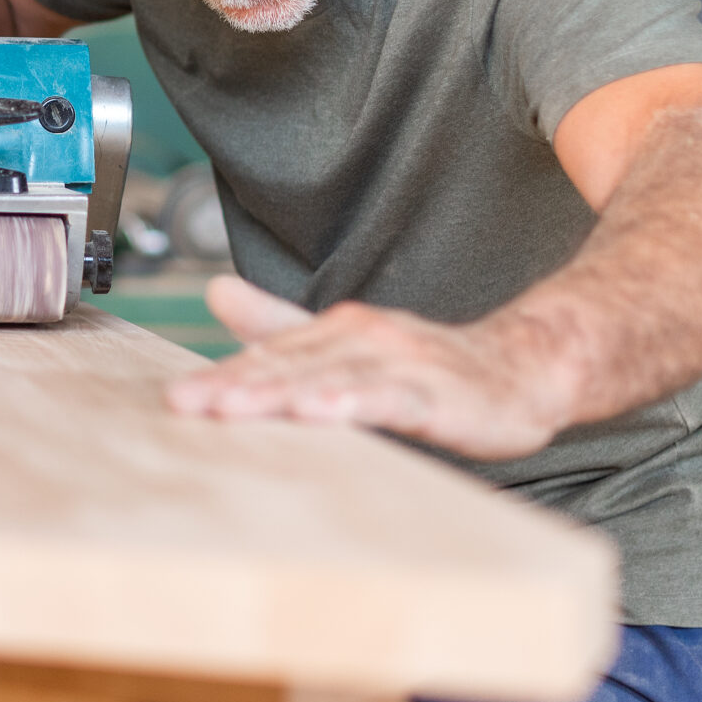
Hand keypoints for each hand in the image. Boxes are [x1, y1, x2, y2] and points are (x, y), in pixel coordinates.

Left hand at [163, 276, 573, 459]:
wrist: (525, 369)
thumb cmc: (429, 366)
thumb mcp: (347, 343)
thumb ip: (280, 323)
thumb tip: (214, 291)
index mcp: (337, 331)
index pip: (271, 357)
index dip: (224, 376)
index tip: (176, 397)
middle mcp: (364, 340)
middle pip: (291, 366)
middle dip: (235, 385)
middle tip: (185, 402)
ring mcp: (401, 365)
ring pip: (332, 378)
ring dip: (282, 392)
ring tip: (234, 406)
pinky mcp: (438, 394)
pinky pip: (393, 399)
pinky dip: (358, 402)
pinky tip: (325, 410)